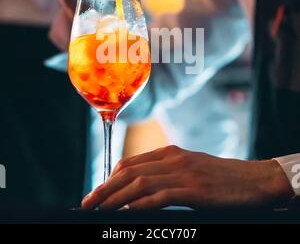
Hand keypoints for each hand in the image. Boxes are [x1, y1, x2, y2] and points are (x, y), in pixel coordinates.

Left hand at [82, 145, 293, 209]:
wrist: (253, 180)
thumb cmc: (220, 178)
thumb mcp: (190, 170)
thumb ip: (167, 175)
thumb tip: (141, 190)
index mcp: (170, 153)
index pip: (131, 163)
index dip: (109, 178)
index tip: (97, 192)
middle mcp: (173, 159)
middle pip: (130, 172)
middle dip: (105, 188)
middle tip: (87, 203)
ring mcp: (183, 173)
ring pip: (140, 183)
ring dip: (115, 198)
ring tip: (99, 210)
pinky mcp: (195, 190)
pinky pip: (160, 197)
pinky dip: (140, 205)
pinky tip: (128, 213)